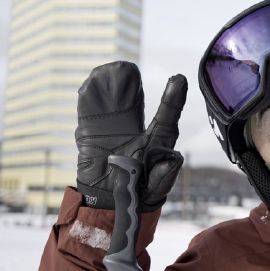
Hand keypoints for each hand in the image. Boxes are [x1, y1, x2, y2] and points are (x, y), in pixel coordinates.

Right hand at [75, 62, 187, 210]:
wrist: (106, 201)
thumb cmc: (137, 194)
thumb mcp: (153, 188)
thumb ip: (163, 175)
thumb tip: (175, 159)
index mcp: (156, 141)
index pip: (167, 115)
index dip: (173, 98)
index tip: (179, 79)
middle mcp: (135, 128)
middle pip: (135, 100)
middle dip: (132, 84)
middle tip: (130, 68)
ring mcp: (113, 128)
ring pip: (113, 100)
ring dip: (111, 85)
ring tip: (111, 71)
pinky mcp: (91, 132)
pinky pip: (90, 111)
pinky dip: (90, 96)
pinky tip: (91, 84)